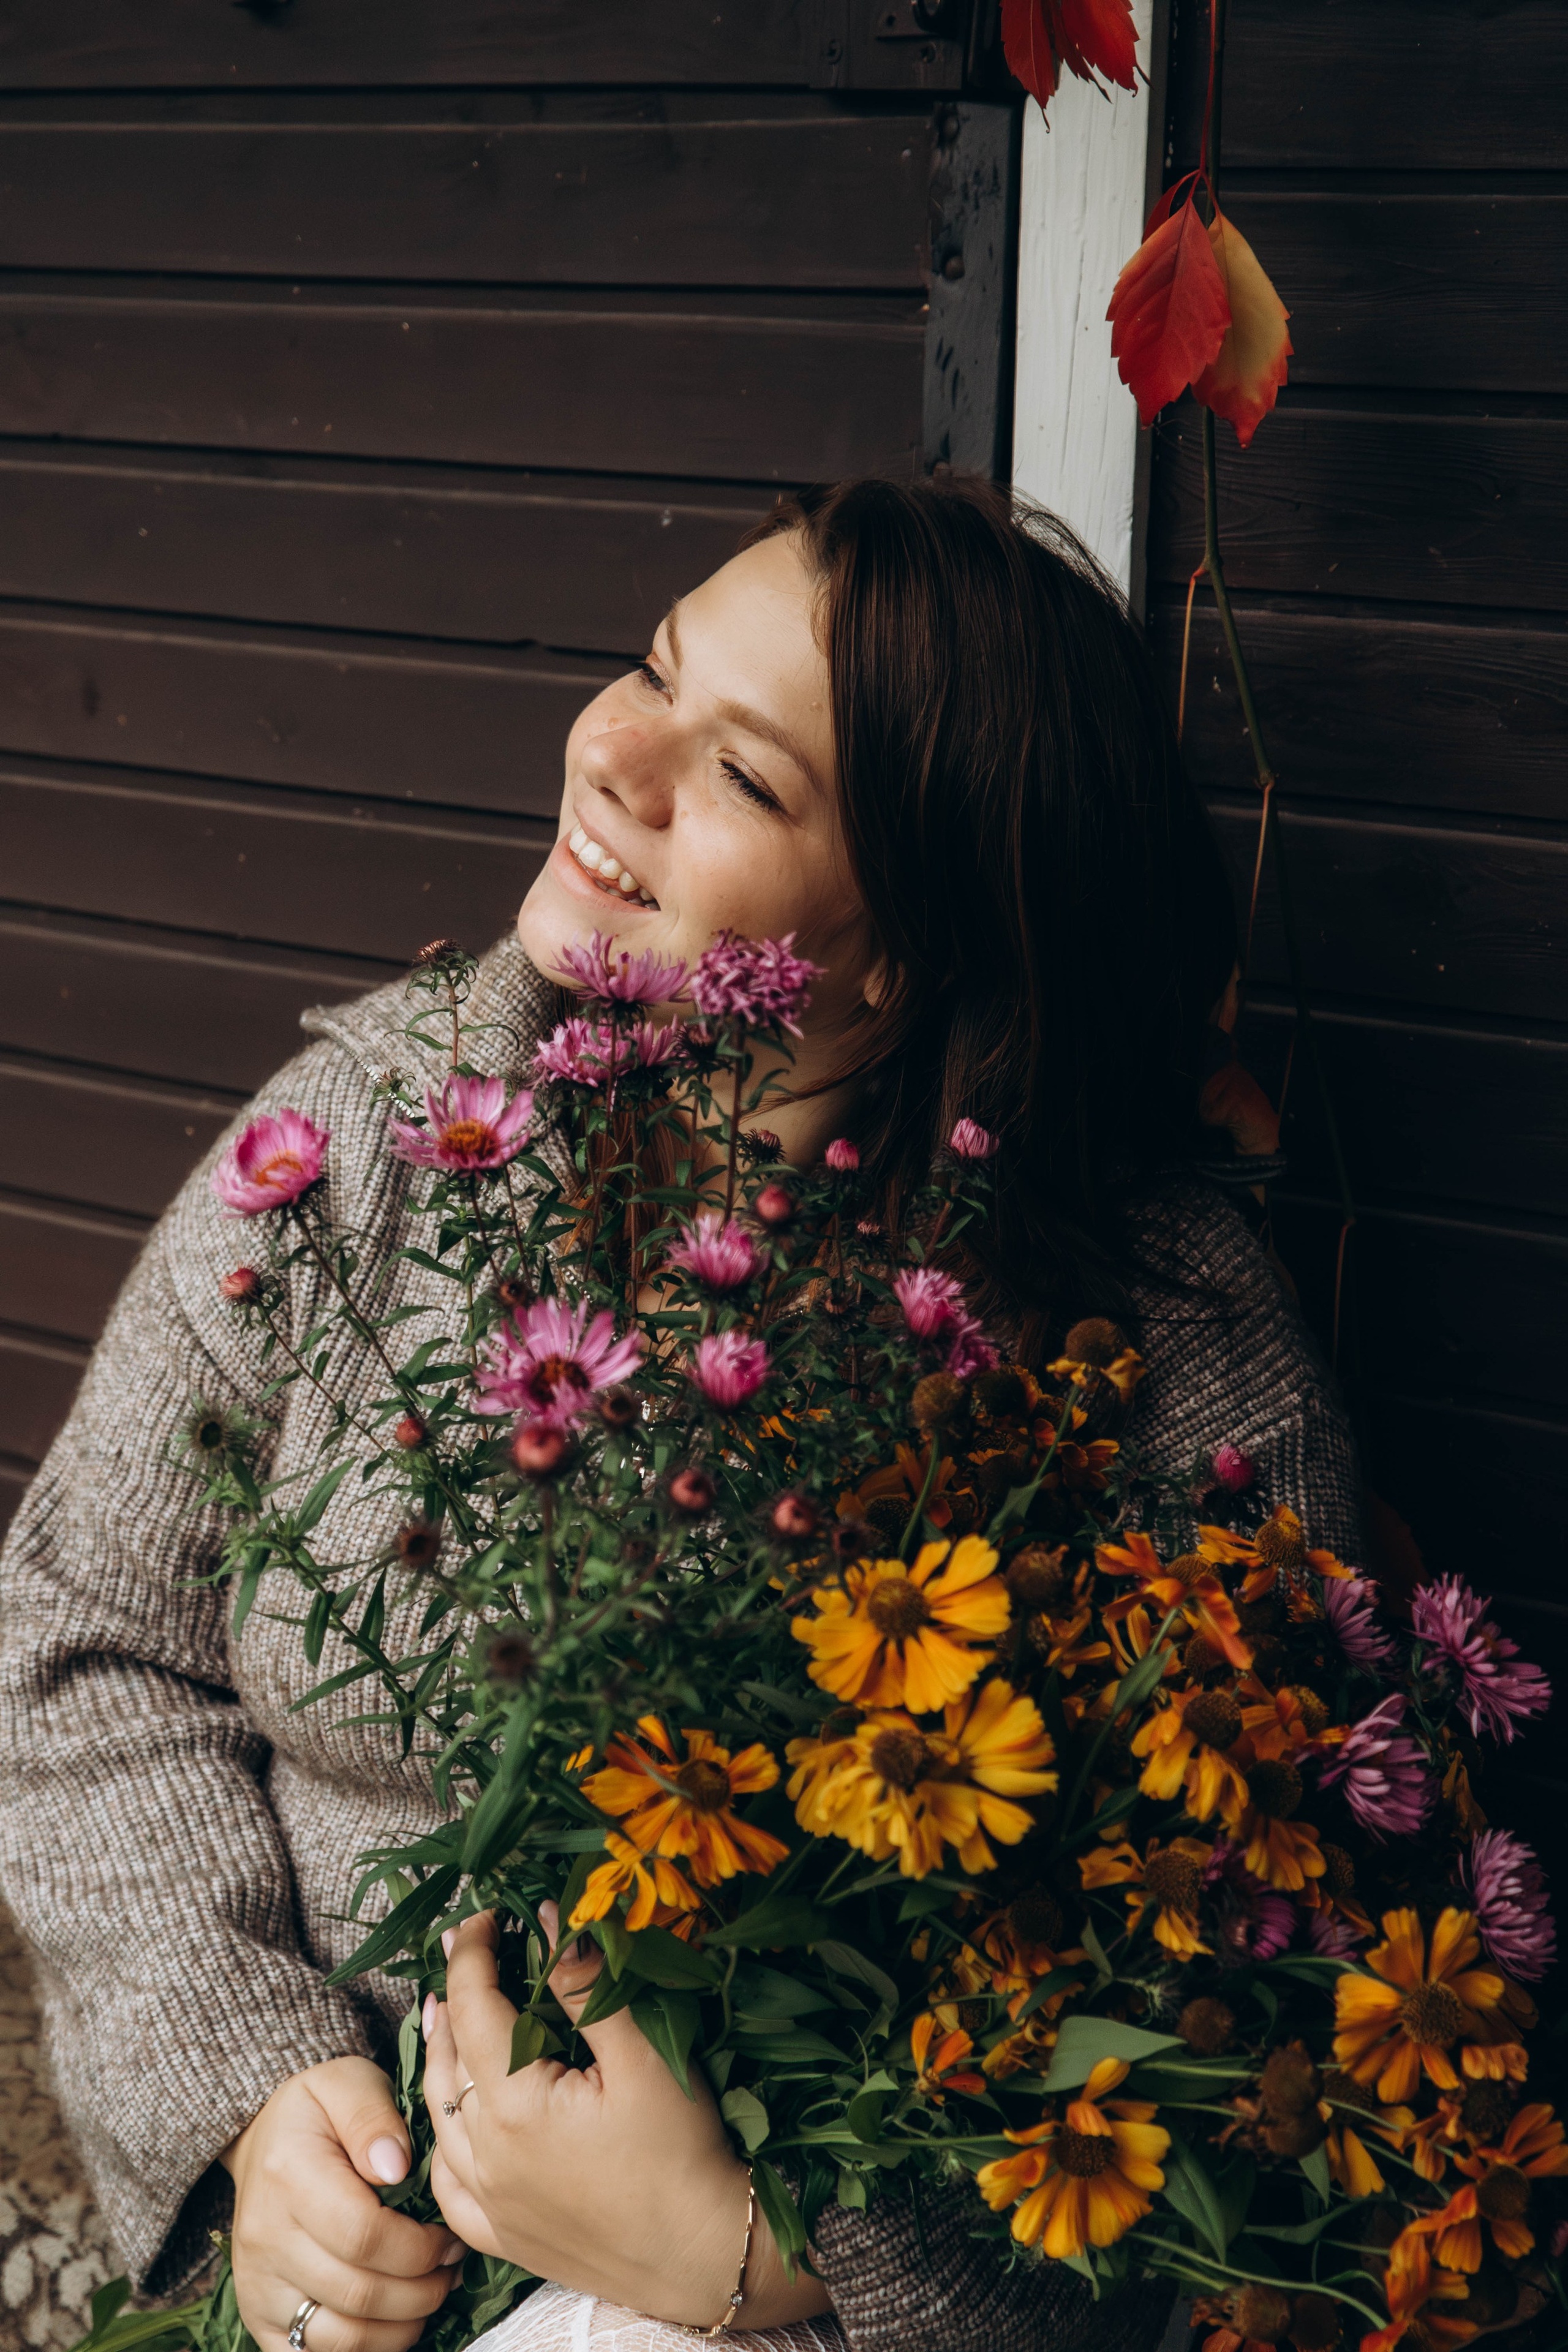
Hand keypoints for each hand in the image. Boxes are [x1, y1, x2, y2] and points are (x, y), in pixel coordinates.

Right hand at [221, 2057, 464, 2351]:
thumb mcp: (348, 2083)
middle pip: (359, 2294)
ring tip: (430, 2293)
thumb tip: (396, 2168)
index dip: (419, 2248)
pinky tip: (394, 2322)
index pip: (364, 2236)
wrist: (262, 2140)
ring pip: (340, 2338)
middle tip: (451, 2268)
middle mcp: (266, 2238)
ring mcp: (258, 2285)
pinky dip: (363, 2349)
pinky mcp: (259, 2317)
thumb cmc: (319, 2110)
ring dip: (400, 2327)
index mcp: (288, 2175)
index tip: (450, 2237)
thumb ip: (373, 2118)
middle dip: (422, 2290)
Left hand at [424, 1908, 831, 2331]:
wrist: (704, 2256)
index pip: (473, 2006)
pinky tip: (453, 2118)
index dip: (472, 1953)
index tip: (483, 1915)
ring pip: (439, 2117)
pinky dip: (442, 2138)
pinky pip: (447, 2183)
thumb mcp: (643, 2056)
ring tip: (445, 2016)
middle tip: (465, 1951)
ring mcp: (489, 2202)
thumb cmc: (681, 2152)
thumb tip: (549, 1922)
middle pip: (448, 2058)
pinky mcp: (503, 2236)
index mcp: (515, 2106)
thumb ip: (589, 1987)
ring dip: (439, 2060)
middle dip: (454, 1996)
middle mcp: (486, 2156)